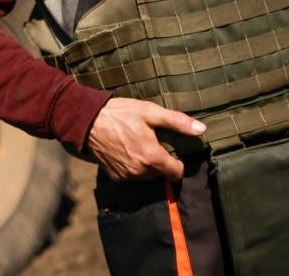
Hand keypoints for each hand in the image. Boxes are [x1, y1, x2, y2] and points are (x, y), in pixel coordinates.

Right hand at [86, 98, 204, 181]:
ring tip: (139, 147)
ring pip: (146, 177)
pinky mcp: (115, 176)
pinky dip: (132, 168)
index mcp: (151, 157)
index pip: (176, 173)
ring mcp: (126, 176)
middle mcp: (140, 172)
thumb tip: (202, 129)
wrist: (87, 120)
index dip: (178, 163)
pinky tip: (126, 152)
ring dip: (147, 166)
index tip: (172, 152)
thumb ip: (177, 122)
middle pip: (161, 175)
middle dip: (160, 163)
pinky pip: (132, 176)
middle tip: (152, 144)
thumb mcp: (150, 112)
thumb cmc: (120, 114)